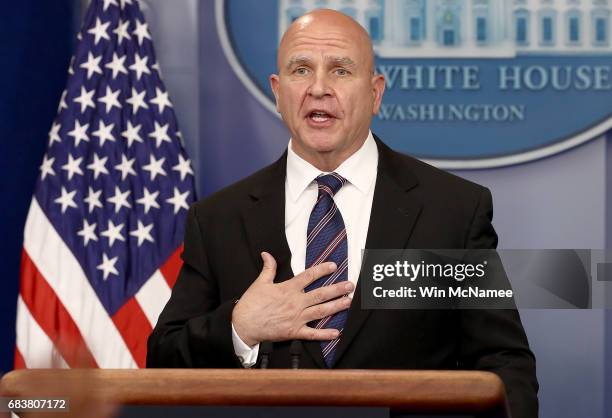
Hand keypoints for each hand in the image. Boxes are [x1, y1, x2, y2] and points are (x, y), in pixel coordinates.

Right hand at [232, 252, 353, 345]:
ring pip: (320, 311)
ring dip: (336, 306)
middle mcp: (295, 303)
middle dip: (336, 289)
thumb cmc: (251, 304)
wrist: (243, 325)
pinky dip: (325, 334)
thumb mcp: (259, 283)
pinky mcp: (294, 332)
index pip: (308, 276)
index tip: (333, 266)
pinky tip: (337, 332)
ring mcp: (296, 318)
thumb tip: (267, 254)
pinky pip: (312, 333)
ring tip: (348, 302)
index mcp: (288, 289)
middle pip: (320, 294)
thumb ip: (268, 268)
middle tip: (350, 285)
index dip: (322, 270)